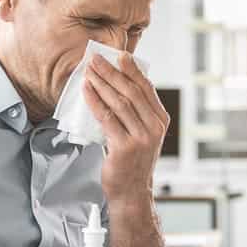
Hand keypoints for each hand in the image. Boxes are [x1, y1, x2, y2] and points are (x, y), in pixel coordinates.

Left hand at [83, 52, 169, 204]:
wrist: (131, 192)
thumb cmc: (132, 160)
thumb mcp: (141, 133)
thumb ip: (135, 112)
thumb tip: (117, 84)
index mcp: (160, 120)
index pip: (146, 88)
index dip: (132, 70)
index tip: (120, 55)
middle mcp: (154, 127)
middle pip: (131, 92)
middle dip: (112, 73)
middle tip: (96, 59)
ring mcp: (141, 138)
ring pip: (119, 103)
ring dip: (101, 84)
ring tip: (88, 71)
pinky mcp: (125, 148)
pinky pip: (107, 119)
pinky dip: (95, 102)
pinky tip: (86, 91)